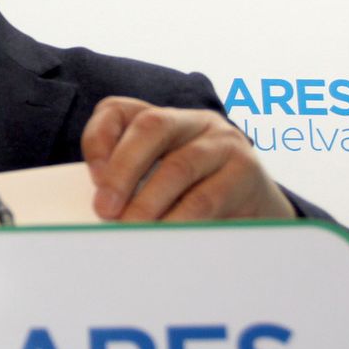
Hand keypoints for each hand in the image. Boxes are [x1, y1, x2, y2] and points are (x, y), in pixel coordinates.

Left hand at [81, 97, 295, 221]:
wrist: (258, 216)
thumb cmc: (195, 202)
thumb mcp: (156, 186)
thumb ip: (128, 188)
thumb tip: (98, 212)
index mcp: (162, 121)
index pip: (118, 111)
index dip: (98, 139)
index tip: (91, 177)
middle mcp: (193, 122)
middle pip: (151, 127)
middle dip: (122, 170)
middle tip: (105, 210)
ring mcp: (223, 142)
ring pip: (179, 165)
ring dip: (149, 202)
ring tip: (132, 228)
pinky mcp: (246, 171)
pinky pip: (206, 198)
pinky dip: (179, 221)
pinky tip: (165, 237)